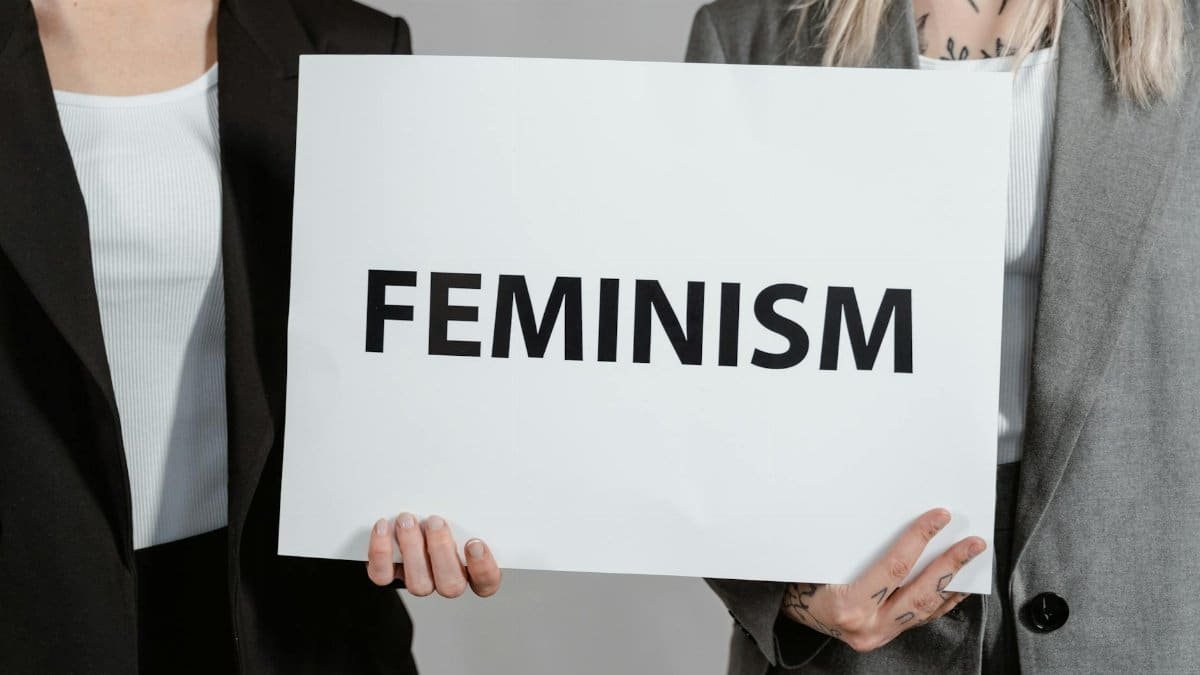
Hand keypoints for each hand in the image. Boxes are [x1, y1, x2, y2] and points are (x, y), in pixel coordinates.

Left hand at [365, 513, 501, 597]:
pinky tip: (383, 527)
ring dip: (412, 549)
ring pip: (418, 583)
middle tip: (436, 522)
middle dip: (441, 551)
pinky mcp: (390, 575)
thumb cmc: (441, 512)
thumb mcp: (462, 510)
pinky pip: (383, 575)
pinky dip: (381, 552)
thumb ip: (471, 509)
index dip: (483, 568)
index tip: (475, 543)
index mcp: (471, 568)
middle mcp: (446, 579)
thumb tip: (480, 483)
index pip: (486, 582)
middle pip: (450, 585)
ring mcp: (419, 580)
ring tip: (407, 520)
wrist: (407, 515)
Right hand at [779, 508, 984, 652]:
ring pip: (925, 610)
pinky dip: (942, 601)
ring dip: (952, 582)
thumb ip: (855, 546)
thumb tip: (892, 517)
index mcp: (847, 604)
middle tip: (973, 543)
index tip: (939, 517)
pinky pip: (921, 619)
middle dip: (950, 565)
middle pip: (920, 592)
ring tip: (972, 560)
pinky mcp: (884, 636)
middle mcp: (866, 625)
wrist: (790, 611)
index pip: (895, 567)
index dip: (919, 539)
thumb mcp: (820, 559)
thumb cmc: (801, 580)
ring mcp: (877, 634)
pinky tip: (955, 585)